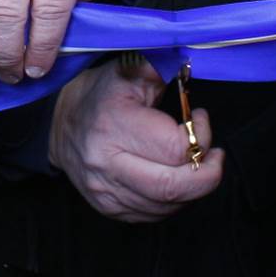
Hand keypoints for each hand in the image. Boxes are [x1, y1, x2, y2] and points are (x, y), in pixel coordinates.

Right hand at [49, 56, 221, 222]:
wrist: (61, 123)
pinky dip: (174, 200)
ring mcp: (106, 191)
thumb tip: (191, 60)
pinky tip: (173, 176)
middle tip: (214, 156)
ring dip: (192, 187)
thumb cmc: (101, 94)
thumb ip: (163, 66)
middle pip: (174, 187)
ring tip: (192, 162)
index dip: (201, 135)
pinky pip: (155, 215)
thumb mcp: (129, 69)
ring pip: (168, 206)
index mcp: (114, 125)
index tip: (200, 118)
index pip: (176, 148)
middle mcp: (107, 163)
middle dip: (208, 174)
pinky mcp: (109, 208)